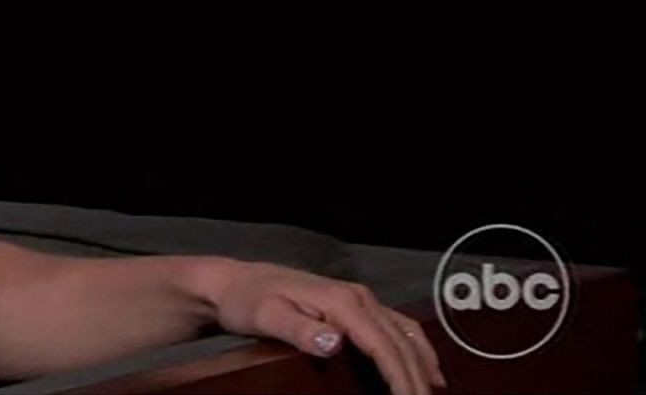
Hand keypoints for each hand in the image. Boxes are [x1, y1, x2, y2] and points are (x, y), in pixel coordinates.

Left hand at [209, 260, 446, 394]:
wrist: (234, 283)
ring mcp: (358, 298)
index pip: (383, 345)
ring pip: (404, 332)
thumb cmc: (247, 301)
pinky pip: (395, 327)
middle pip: (399, 341)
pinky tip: (422, 366)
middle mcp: (358, 297)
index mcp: (342, 302)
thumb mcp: (266, 316)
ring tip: (433, 391)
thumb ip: (299, 330)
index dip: (401, 377)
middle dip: (416, 377)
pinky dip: (413, 348)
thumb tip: (336, 342)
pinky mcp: (353, 304)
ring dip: (422, 362)